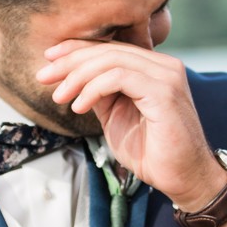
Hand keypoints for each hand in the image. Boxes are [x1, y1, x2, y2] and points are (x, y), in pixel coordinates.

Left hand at [37, 40, 220, 210]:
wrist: (182, 178)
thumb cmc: (153, 152)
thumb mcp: (116, 115)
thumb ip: (100, 93)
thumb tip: (71, 77)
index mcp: (154, 68)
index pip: (110, 48)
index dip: (76, 50)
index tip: (48, 60)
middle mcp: (164, 66)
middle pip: (108, 50)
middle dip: (70, 61)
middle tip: (43, 77)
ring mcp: (167, 76)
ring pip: (111, 60)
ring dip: (77, 77)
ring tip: (60, 97)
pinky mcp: (165, 92)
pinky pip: (119, 77)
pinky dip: (93, 89)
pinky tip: (79, 106)